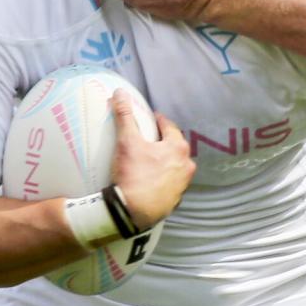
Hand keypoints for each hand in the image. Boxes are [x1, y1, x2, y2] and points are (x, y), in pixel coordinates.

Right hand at [108, 90, 195, 228]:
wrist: (133, 212)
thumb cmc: (133, 174)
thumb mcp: (127, 142)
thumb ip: (124, 116)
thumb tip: (119, 93)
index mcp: (178, 147)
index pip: (169, 127)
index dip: (158, 121)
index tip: (152, 118)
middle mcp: (186, 164)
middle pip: (174, 146)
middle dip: (164, 140)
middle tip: (150, 138)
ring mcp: (183, 183)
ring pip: (175, 165)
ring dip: (166, 160)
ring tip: (150, 159)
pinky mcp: (176, 198)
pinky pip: (170, 182)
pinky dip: (163, 178)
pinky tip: (152, 179)